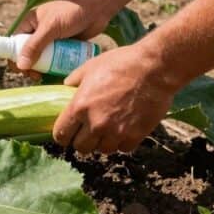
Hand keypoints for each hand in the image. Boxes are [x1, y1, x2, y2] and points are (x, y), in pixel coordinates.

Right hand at [12, 0, 108, 74]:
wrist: (97, 7)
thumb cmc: (71, 12)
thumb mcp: (49, 28)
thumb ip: (34, 46)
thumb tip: (20, 66)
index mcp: (30, 23)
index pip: (16, 42)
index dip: (15, 57)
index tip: (21, 70)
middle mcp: (39, 31)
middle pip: (28, 53)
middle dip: (30, 66)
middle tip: (36, 76)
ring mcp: (52, 38)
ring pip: (43, 57)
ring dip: (43, 68)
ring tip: (47, 76)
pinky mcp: (65, 44)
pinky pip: (56, 58)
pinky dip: (56, 66)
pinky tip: (59, 74)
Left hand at [52, 43, 175, 153]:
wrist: (153, 69)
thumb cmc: (120, 64)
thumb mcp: (89, 67)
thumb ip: (74, 81)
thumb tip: (66, 88)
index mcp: (79, 106)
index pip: (61, 134)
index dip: (62, 134)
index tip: (66, 132)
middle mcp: (95, 123)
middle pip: (81, 147)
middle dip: (81, 140)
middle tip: (86, 131)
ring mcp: (116, 132)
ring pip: (102, 150)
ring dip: (102, 142)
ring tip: (106, 129)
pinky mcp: (135, 136)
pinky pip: (123, 148)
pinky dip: (121, 142)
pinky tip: (123, 129)